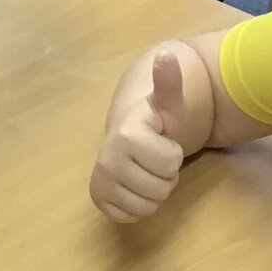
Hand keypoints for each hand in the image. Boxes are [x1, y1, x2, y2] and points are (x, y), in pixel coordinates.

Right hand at [88, 48, 188, 222]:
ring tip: (148, 171)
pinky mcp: (98, 199)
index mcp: (125, 135)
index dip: (173, 154)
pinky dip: (138, 206)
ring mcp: (100, 181)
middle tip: (157, 159)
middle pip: (160, 188)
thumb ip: (169, 82)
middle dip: (166, 176)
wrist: (131, 131)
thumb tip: (167, 54)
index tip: (164, 141)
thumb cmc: (157, 119)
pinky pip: (129, 216)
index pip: (169, 161)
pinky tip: (136, 186)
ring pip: (146, 206)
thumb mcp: (169, 101)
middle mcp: (106, 159)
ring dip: (155, 193)